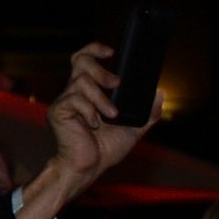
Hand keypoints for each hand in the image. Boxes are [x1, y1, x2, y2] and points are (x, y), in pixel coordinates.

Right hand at [45, 42, 151, 187]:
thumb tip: (159, 94)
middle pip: (80, 61)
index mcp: (89, 92)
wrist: (87, 169)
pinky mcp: (58, 113)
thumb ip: (147, 112)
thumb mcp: (133, 128)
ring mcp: (65, 102)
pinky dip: (89, 111)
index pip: (84, 59)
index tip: (111, 52)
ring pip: (81, 82)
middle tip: (117, 84)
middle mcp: (74, 93)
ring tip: (111, 115)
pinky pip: (74, 100)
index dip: (95, 49)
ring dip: (101, 97)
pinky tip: (93, 125)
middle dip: (102, 70)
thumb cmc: (104, 150)